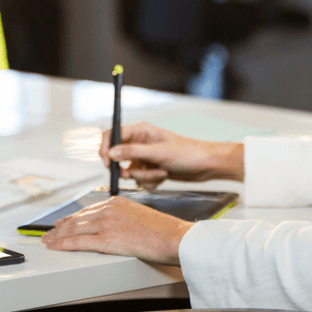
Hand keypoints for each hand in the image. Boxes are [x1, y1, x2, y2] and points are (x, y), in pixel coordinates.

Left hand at [41, 195, 192, 264]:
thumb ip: (122, 218)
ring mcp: (106, 223)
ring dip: (57, 235)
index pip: (88, 210)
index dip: (72, 218)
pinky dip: (63, 244)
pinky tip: (55, 246)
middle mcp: (109, 209)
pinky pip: (78, 242)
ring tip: (47, 240)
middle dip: (60, 227)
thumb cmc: (162, 230)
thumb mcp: (139, 216)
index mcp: (116, 202)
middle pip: (77, 219)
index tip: (63, 223)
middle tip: (49, 232)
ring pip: (74, 229)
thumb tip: (113, 228)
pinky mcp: (106, 239)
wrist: (172, 237)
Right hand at [100, 121, 243, 190]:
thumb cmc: (187, 153)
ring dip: (144, 176)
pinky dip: (150, 181)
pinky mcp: (150, 169)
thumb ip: (132, 152)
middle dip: (127, 168)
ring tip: (161, 172)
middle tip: (133, 174)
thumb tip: (110, 153)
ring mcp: (145, 157)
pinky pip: (140, 179)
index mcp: (140, 131)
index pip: (112, 135)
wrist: (205, 166)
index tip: (107, 163)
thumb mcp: (158, 153)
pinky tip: (164, 176)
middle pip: (118, 157)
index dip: (105, 149)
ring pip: (130, 171)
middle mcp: (140, 143)